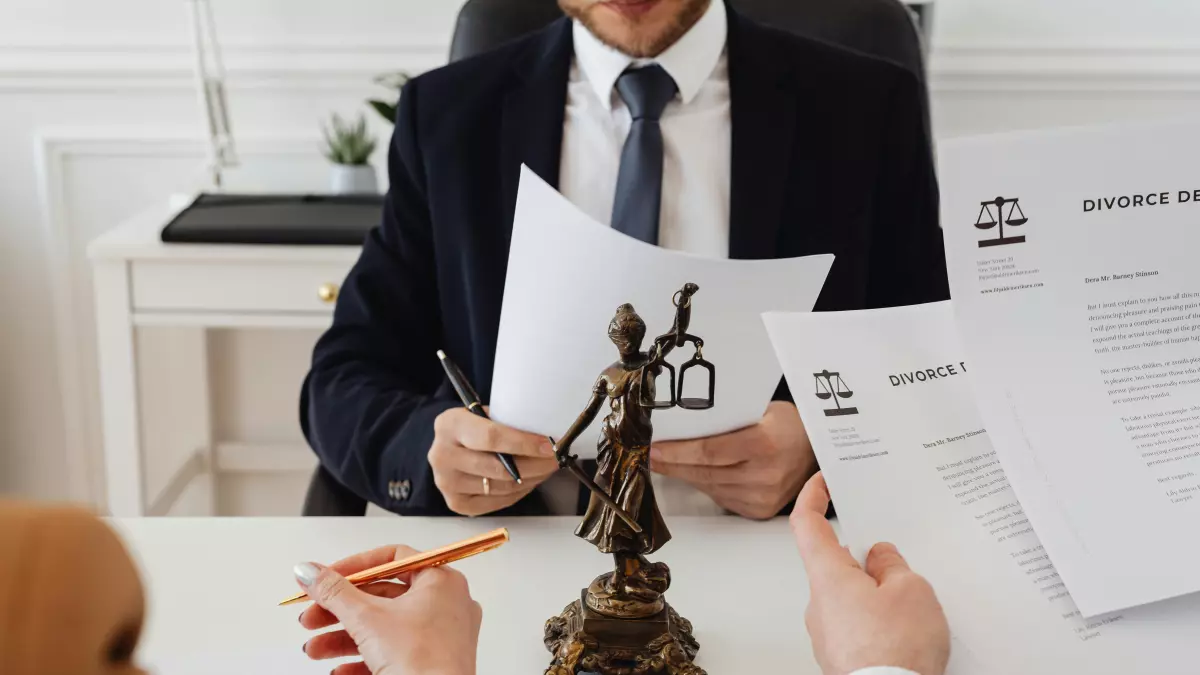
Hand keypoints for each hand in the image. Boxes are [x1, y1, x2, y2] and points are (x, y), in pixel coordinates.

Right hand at [295, 545, 481, 674]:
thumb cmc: (420, 660)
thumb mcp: (366, 618)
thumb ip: (333, 591)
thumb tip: (308, 570)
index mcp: (441, 581)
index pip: (392, 558)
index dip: (354, 567)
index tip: (325, 577)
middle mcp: (446, 604)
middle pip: (382, 596)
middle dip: (339, 610)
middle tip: (311, 616)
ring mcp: (442, 635)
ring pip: (384, 628)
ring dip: (343, 637)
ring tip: (314, 649)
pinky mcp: (432, 662)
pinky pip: (394, 653)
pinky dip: (363, 658)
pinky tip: (338, 670)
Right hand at [430, 408, 558, 515]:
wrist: (449, 446)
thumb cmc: (473, 427)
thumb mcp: (484, 414)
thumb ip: (507, 422)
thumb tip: (545, 436)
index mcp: (450, 425)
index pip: (491, 437)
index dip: (524, 443)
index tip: (548, 446)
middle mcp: (442, 455)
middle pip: (499, 467)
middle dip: (535, 464)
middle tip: (555, 459)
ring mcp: (447, 483)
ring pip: (502, 487)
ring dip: (531, 478)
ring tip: (545, 468)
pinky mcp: (456, 503)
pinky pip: (498, 501)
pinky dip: (519, 492)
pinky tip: (529, 480)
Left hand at [649, 402, 815, 518]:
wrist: (816, 451)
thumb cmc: (787, 424)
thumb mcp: (760, 410)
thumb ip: (726, 418)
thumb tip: (682, 423)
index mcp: (765, 445)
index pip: (710, 451)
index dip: (677, 451)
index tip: (654, 447)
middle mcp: (765, 476)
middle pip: (704, 472)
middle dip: (672, 463)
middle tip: (649, 454)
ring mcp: (762, 497)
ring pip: (708, 486)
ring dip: (683, 474)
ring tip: (663, 462)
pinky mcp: (758, 510)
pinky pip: (719, 496)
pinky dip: (702, 484)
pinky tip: (690, 472)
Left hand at [791, 473, 949, 674]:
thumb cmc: (896, 652)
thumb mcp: (911, 591)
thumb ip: (893, 566)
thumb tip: (881, 559)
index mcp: (828, 576)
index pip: (807, 524)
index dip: (812, 497)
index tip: (822, 481)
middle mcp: (819, 604)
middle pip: (837, 565)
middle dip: (868, 561)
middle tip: (900, 564)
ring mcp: (828, 633)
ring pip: (851, 598)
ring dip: (877, 595)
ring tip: (913, 609)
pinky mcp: (841, 656)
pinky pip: (858, 626)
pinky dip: (879, 623)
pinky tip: (906, 634)